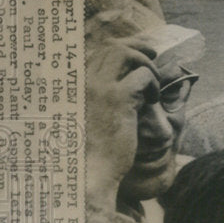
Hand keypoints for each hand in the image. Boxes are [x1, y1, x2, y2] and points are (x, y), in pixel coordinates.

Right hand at [85, 37, 158, 209]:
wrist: (85, 175)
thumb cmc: (86, 153)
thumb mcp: (83, 121)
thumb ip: (93, 100)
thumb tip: (116, 85)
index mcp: (69, 85)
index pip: (96, 53)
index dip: (120, 47)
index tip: (136, 51)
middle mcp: (81, 81)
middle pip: (113, 48)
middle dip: (137, 48)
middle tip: (153, 55)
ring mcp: (98, 88)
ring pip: (127, 55)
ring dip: (146, 65)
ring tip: (152, 86)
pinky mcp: (118, 99)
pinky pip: (143, 76)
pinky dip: (153, 84)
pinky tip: (152, 101)